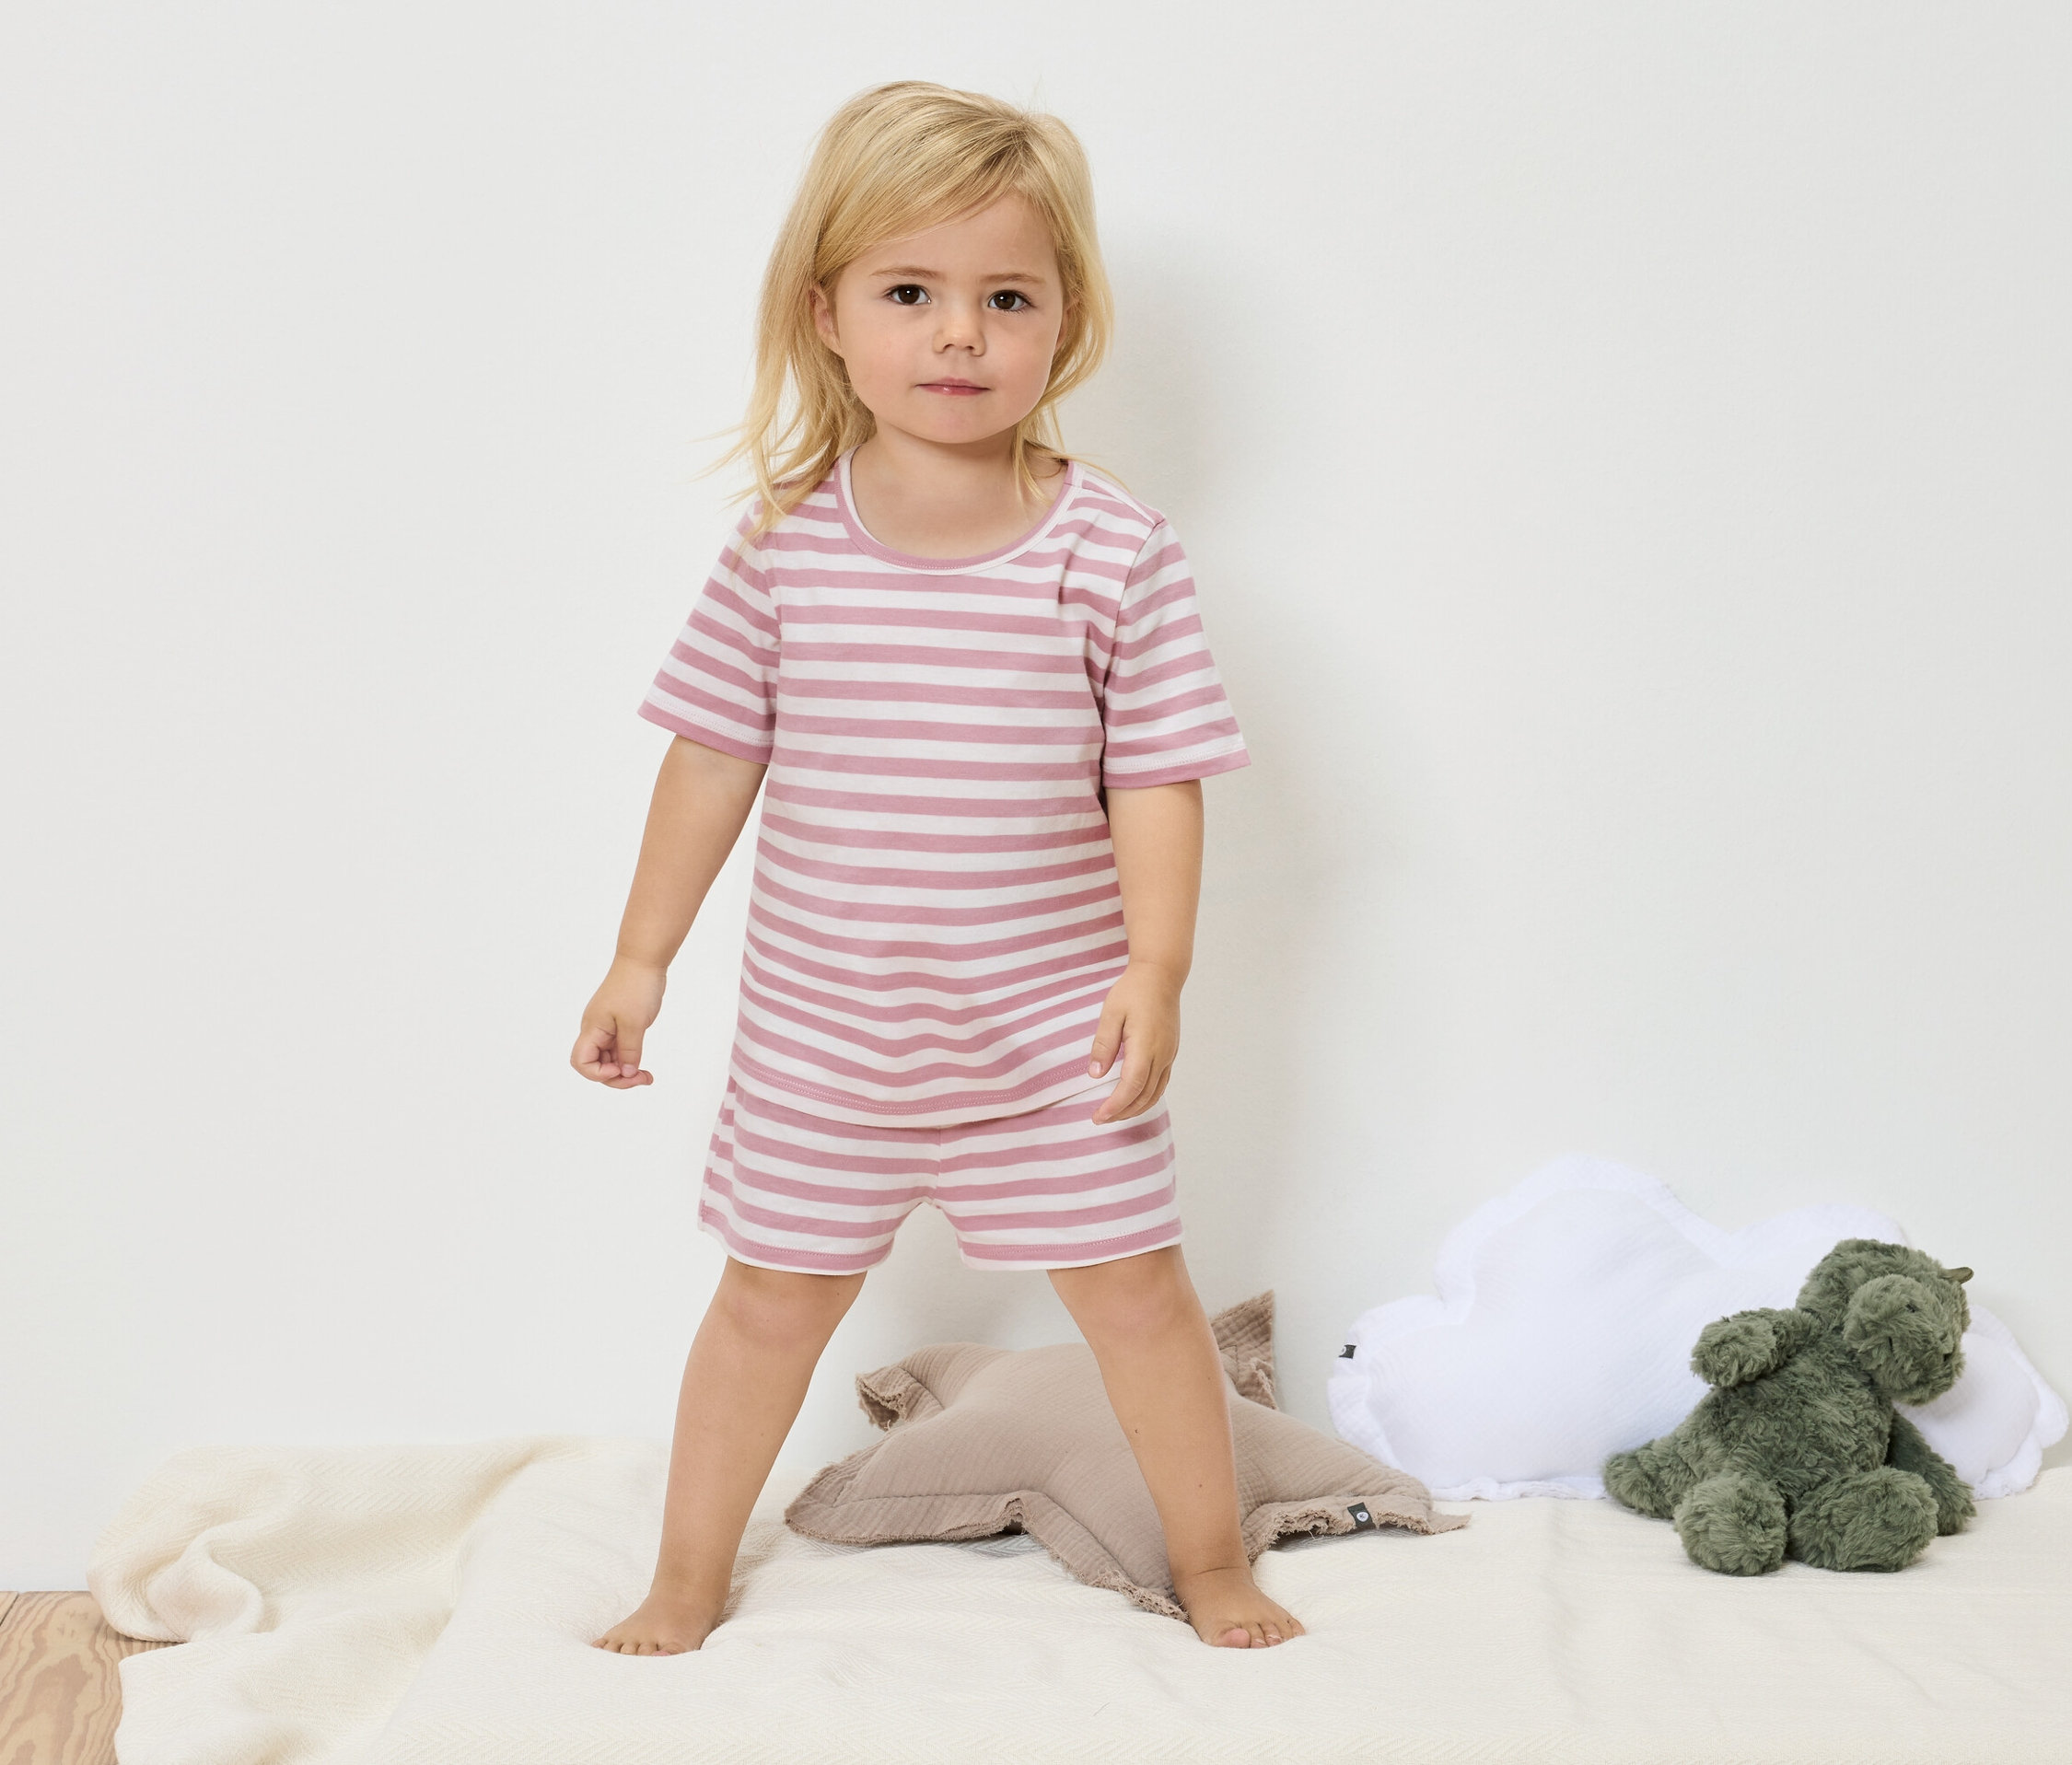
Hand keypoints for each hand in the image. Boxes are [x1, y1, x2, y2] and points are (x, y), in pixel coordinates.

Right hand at [571, 958, 665, 1087]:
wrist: (643, 961)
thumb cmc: (635, 987)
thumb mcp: (634, 1024)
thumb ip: (629, 1051)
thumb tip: (626, 1074)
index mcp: (592, 1029)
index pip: (581, 1062)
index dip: (598, 1074)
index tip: (621, 1070)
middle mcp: (595, 1030)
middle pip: (595, 1065)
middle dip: (616, 1077)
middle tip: (641, 1079)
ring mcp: (606, 1028)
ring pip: (608, 1059)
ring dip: (625, 1071)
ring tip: (645, 1076)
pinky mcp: (618, 1025)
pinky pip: (618, 1049)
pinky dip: (629, 1059)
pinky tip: (642, 1066)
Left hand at [1086, 961, 1181, 1123]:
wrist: (1161, 975)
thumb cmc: (1133, 991)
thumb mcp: (1111, 1013)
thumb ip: (1103, 1045)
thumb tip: (1095, 1075)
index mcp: (1146, 1046)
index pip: (1131, 1086)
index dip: (1115, 1106)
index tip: (1098, 1116)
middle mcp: (1162, 1055)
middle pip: (1144, 1096)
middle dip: (1122, 1112)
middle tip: (1100, 1118)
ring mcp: (1169, 1055)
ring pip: (1155, 1093)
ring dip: (1135, 1108)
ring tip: (1114, 1114)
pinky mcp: (1171, 1052)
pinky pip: (1161, 1083)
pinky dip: (1147, 1098)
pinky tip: (1133, 1099)